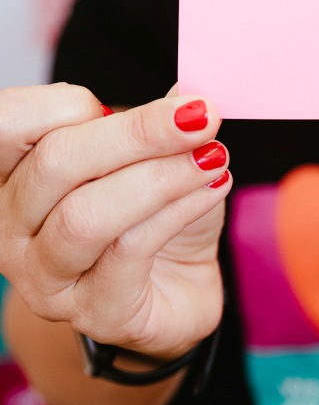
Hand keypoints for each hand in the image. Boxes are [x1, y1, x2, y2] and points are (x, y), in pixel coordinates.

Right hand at [0, 83, 231, 359]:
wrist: (178, 288)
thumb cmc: (154, 215)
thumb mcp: (151, 155)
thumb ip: (154, 120)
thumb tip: (184, 91)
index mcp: (12, 174)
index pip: (9, 122)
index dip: (69, 102)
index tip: (135, 101)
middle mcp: (11, 227)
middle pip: (55, 162)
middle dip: (137, 133)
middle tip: (202, 116)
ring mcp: (45, 278)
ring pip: (86, 215)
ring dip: (162, 176)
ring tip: (213, 156)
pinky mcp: (94, 312)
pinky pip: (129, 251)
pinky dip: (178, 210)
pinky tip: (212, 189)